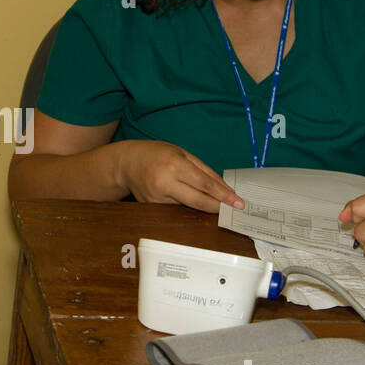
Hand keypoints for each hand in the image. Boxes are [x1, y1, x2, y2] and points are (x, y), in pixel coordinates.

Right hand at [119, 141, 244, 212]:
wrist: (126, 163)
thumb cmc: (156, 154)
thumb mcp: (183, 154)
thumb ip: (205, 171)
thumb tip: (225, 188)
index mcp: (175, 166)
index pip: (205, 185)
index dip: (224, 196)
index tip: (238, 202)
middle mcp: (165, 183)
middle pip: (198, 201)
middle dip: (218, 207)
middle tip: (233, 210)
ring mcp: (157, 198)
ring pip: (188, 206)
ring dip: (204, 205)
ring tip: (214, 202)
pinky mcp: (153, 206)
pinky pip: (177, 208)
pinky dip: (187, 204)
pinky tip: (187, 197)